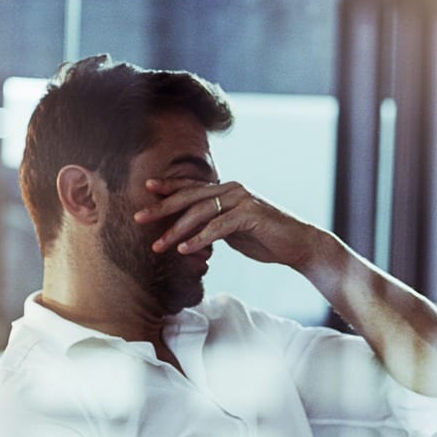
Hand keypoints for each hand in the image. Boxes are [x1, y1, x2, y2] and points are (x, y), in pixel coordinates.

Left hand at [133, 179, 330, 270]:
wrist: (298, 245)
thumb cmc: (266, 239)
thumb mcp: (233, 231)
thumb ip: (212, 226)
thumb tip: (188, 232)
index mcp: (226, 190)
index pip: (191, 187)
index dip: (167, 187)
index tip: (145, 189)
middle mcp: (232, 189)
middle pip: (189, 197)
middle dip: (161, 208)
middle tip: (138, 218)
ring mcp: (242, 200)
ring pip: (200, 212)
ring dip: (176, 230)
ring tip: (158, 245)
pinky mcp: (251, 215)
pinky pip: (218, 226)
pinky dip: (199, 238)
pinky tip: (184, 249)